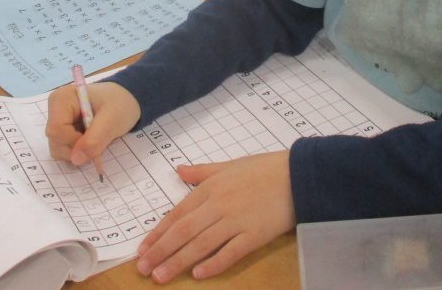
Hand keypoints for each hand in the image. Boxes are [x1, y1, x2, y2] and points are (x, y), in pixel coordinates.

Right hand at [45, 80, 140, 165]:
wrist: (127, 100)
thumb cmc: (120, 104)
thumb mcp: (112, 120)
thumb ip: (94, 140)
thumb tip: (76, 160)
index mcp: (62, 98)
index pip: (56, 130)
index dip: (74, 142)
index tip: (95, 141)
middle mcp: (54, 109)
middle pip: (56, 141)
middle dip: (77, 149)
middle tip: (99, 140)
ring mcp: (58, 121)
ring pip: (59, 149)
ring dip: (79, 152)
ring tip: (97, 139)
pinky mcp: (63, 132)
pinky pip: (64, 151)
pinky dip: (79, 152)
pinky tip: (92, 141)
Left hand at [135, 151, 294, 282]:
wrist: (298, 174)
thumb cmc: (265, 168)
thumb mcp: (230, 165)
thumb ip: (202, 171)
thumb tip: (178, 170)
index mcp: (211, 188)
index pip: (178, 213)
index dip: (159, 233)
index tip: (143, 249)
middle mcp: (219, 204)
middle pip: (184, 231)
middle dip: (161, 251)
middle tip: (143, 268)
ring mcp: (237, 220)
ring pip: (201, 244)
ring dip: (178, 261)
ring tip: (160, 276)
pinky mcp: (254, 235)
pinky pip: (230, 252)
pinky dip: (213, 264)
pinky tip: (198, 275)